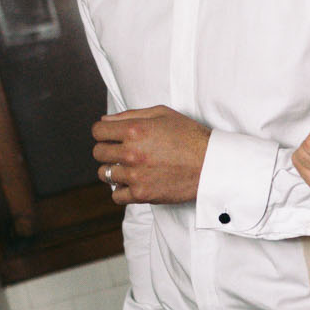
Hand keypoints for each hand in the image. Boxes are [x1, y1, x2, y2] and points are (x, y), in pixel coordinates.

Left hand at [93, 106, 209, 204]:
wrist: (212, 164)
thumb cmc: (190, 136)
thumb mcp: (163, 114)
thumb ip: (131, 115)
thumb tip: (105, 121)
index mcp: (134, 129)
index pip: (98, 131)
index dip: (103, 132)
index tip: (110, 136)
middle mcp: (131, 152)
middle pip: (99, 152)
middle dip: (107, 150)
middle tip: (121, 152)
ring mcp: (135, 175)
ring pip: (105, 174)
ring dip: (114, 170)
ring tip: (128, 168)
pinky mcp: (142, 194)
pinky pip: (116, 195)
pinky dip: (121, 190)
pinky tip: (132, 182)